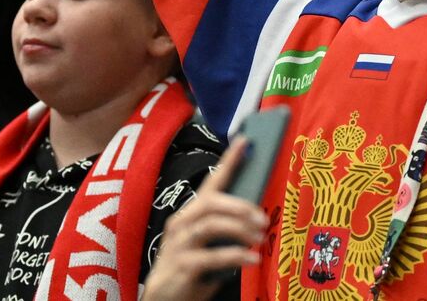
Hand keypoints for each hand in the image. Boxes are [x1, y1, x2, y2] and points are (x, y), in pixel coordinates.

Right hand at [142, 138, 268, 300]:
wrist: (163, 300)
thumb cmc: (192, 268)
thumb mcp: (209, 243)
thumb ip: (225, 228)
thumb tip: (256, 215)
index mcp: (190, 214)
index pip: (211, 182)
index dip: (228, 162)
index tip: (245, 141)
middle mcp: (181, 224)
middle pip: (211, 203)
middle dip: (240, 207)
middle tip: (263, 219)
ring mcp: (179, 245)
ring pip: (211, 225)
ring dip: (240, 230)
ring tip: (260, 239)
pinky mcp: (182, 266)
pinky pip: (212, 256)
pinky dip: (236, 256)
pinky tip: (252, 260)